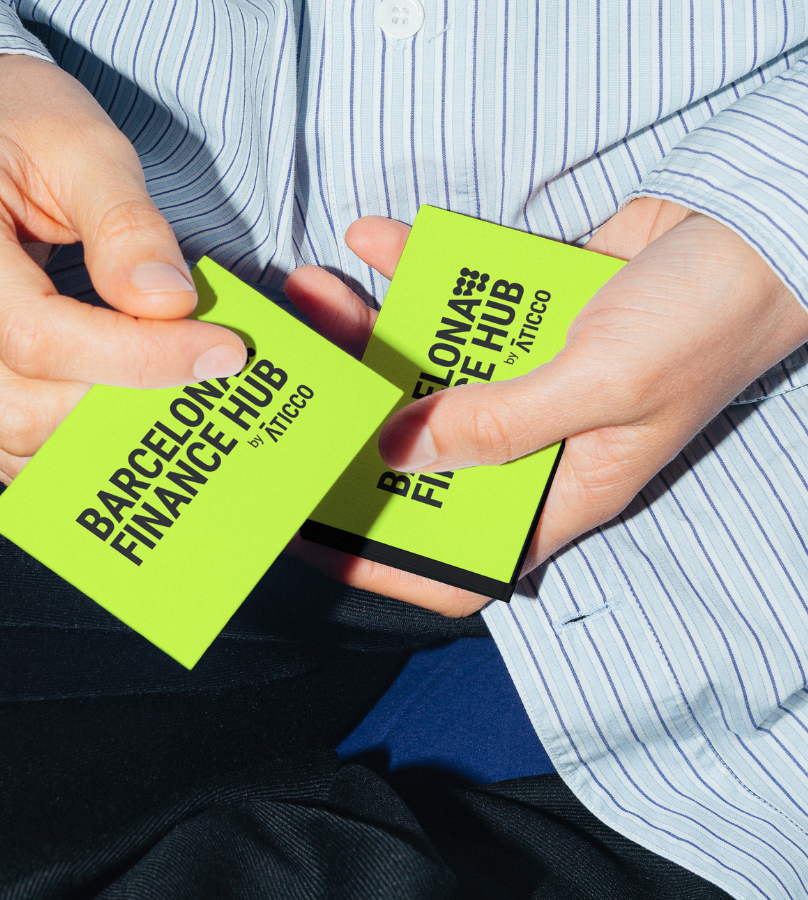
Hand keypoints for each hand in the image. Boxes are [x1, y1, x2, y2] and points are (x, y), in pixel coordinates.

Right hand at [0, 55, 245, 482]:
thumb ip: (129, 227)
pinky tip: (116, 411)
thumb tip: (169, 307)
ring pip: (7, 440)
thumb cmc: (15, 125)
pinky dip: (65, 444)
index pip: (36, 334)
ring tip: (166, 395)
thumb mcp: (86, 145)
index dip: (136, 359)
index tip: (218, 353)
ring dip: (98, 436)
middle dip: (121, 407)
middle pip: (16, 406)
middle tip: (199, 378)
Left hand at [284, 200, 807, 615]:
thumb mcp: (604, 386)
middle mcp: (531, 440)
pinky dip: (412, 268)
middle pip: (419, 454)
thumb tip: (396, 452)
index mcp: (559, 489)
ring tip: (314, 295)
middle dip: (349, 424)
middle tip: (294, 389)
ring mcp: (521, 374)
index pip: (459, 559)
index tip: (313, 537)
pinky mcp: (520, 313)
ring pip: (422, 370)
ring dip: (365, 334)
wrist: (759, 226)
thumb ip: (499, 423)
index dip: (385, 562)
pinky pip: (448, 298)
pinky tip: (373, 236)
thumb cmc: (708, 321)